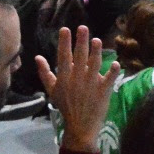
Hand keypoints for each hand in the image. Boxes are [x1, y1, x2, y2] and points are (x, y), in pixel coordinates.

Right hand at [36, 26, 121, 152]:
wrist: (80, 126)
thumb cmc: (66, 105)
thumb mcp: (52, 90)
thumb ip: (45, 73)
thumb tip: (37, 57)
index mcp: (65, 78)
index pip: (64, 57)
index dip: (65, 43)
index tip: (65, 29)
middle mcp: (77, 79)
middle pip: (80, 57)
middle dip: (81, 41)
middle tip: (83, 27)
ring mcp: (91, 85)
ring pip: (94, 65)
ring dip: (96, 52)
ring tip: (97, 40)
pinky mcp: (103, 91)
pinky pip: (109, 79)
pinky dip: (113, 72)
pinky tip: (116, 63)